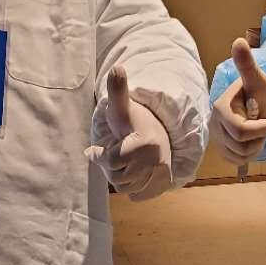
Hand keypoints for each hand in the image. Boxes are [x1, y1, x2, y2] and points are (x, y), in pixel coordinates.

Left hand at [86, 66, 172, 200]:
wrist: (157, 130)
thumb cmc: (132, 120)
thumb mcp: (120, 107)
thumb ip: (117, 90)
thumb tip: (117, 68)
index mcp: (146, 144)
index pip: (111, 162)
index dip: (102, 155)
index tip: (103, 146)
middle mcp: (158, 162)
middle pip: (118, 178)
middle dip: (111, 166)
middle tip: (116, 152)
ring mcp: (163, 175)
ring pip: (126, 189)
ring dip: (121, 176)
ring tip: (125, 160)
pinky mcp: (163, 185)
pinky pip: (137, 196)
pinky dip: (132, 187)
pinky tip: (134, 171)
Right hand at [211, 39, 265, 166]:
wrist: (257, 101)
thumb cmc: (261, 90)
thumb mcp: (259, 79)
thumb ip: (247, 65)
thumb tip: (238, 41)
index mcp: (221, 109)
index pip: (241, 131)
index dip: (261, 130)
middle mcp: (213, 124)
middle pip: (242, 145)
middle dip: (259, 137)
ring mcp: (215, 138)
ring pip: (240, 155)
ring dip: (256, 146)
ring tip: (259, 130)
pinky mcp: (221, 148)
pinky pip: (236, 160)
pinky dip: (249, 154)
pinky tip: (253, 140)